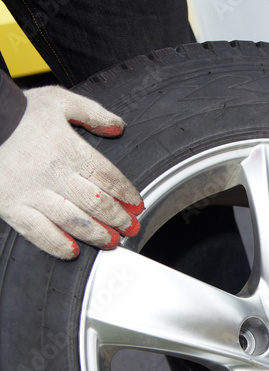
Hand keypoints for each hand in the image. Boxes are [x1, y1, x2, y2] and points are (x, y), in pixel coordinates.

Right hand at [0, 86, 142, 259]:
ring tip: (112, 241)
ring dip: (97, 234)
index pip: (108, 177)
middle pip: (96, 203)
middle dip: (119, 218)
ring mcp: (31, 192)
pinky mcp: (10, 206)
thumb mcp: (57, 101)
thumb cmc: (14, 112)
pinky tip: (72, 251)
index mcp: (68, 149)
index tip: (136, 204)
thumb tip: (117, 127)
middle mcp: (52, 173)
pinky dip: (57, 244)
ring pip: (73, 221)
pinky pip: (37, 232)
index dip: (127, 193)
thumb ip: (92, 113)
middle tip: (131, 227)